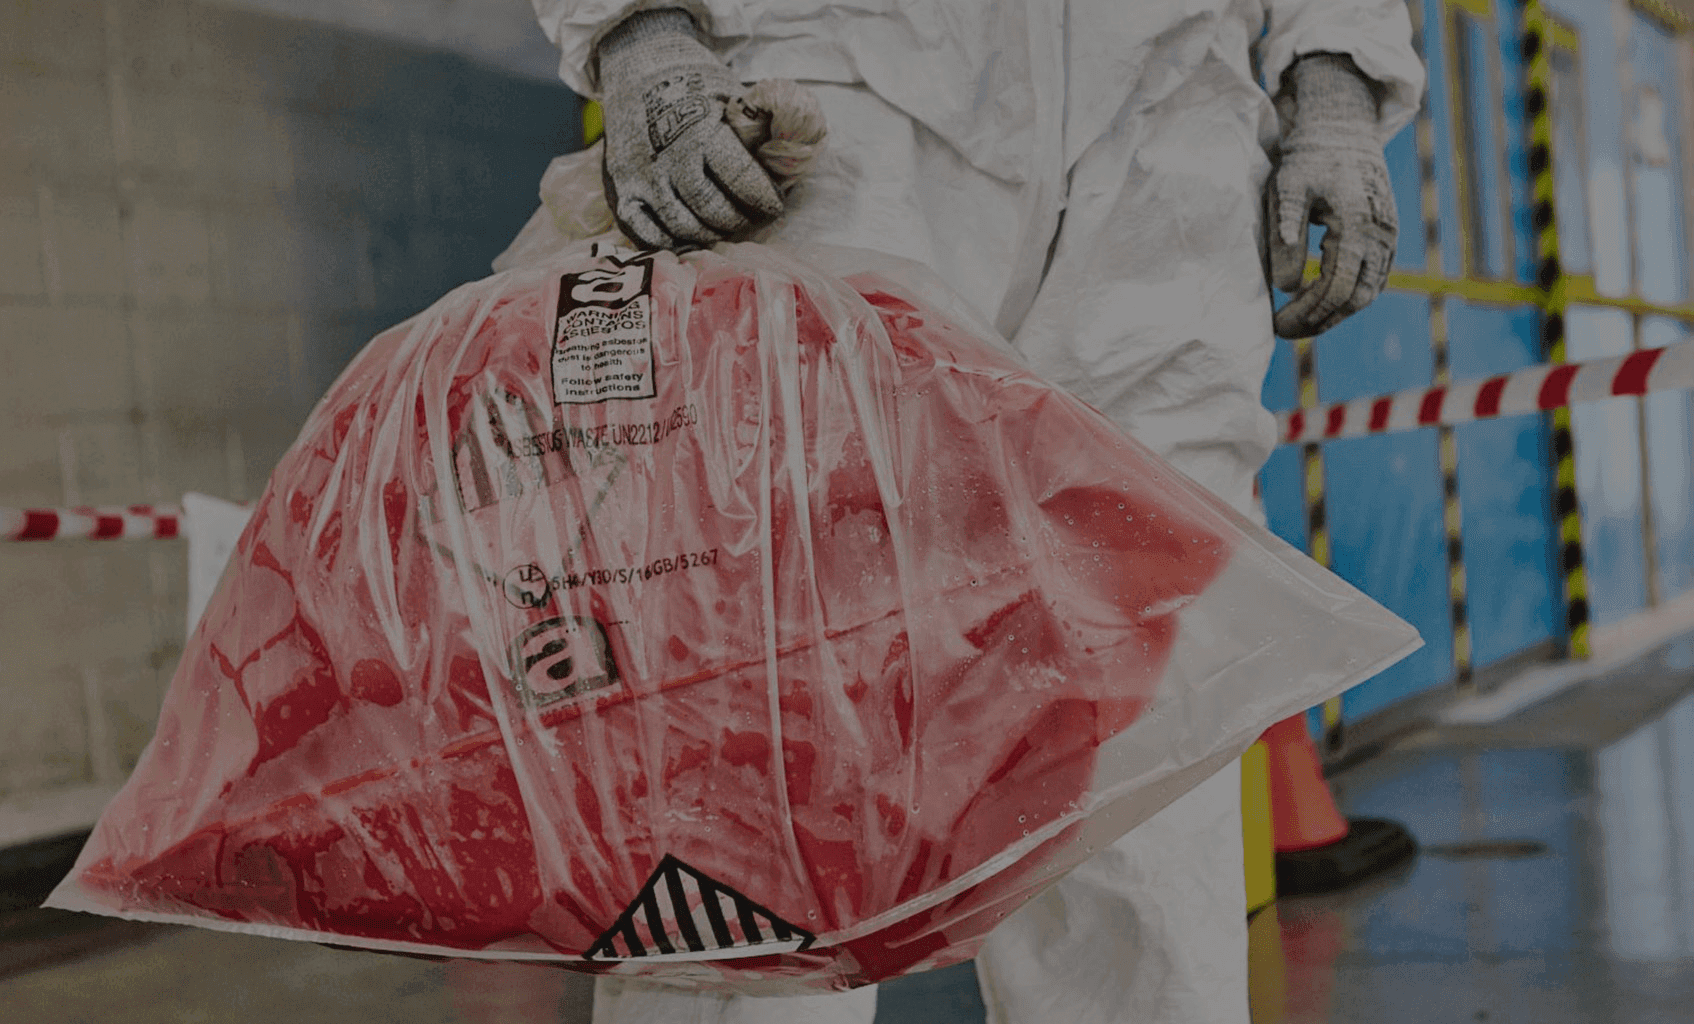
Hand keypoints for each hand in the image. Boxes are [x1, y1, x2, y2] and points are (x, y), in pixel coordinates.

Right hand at [595, 9, 783, 249]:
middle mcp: (671, 157)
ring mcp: (643, 176)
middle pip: (714, 210)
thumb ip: (758, 131)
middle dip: (740, 220)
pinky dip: (669, 241)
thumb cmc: (694, 84)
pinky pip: (644, 232)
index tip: (776, 205)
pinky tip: (689, 234)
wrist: (638, 66)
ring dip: (710, 233)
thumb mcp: (732, 95)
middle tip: (751, 218)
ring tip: (724, 225)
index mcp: (702, 130)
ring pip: (683, 227)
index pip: (742, 180)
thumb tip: (789, 165)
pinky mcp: (621, 188)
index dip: (765, 199)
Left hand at [1265, 54, 1397, 338]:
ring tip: (1295, 321)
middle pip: (1355, 299)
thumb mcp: (1288, 190)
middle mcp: (1381, 236)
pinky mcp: (1386, 239)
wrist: (1343, 132)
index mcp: (1358, 225)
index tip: (1277, 325)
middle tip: (1282, 330)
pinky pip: (1371, 281)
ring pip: (1366, 294)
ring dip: (1332, 313)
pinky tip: (1315, 303)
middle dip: (1318, 320)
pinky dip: (1345, 298)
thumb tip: (1284, 287)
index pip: (1337, 288)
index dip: (1308, 313)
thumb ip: (1286, 235)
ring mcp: (1388, 238)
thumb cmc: (1309, 160)